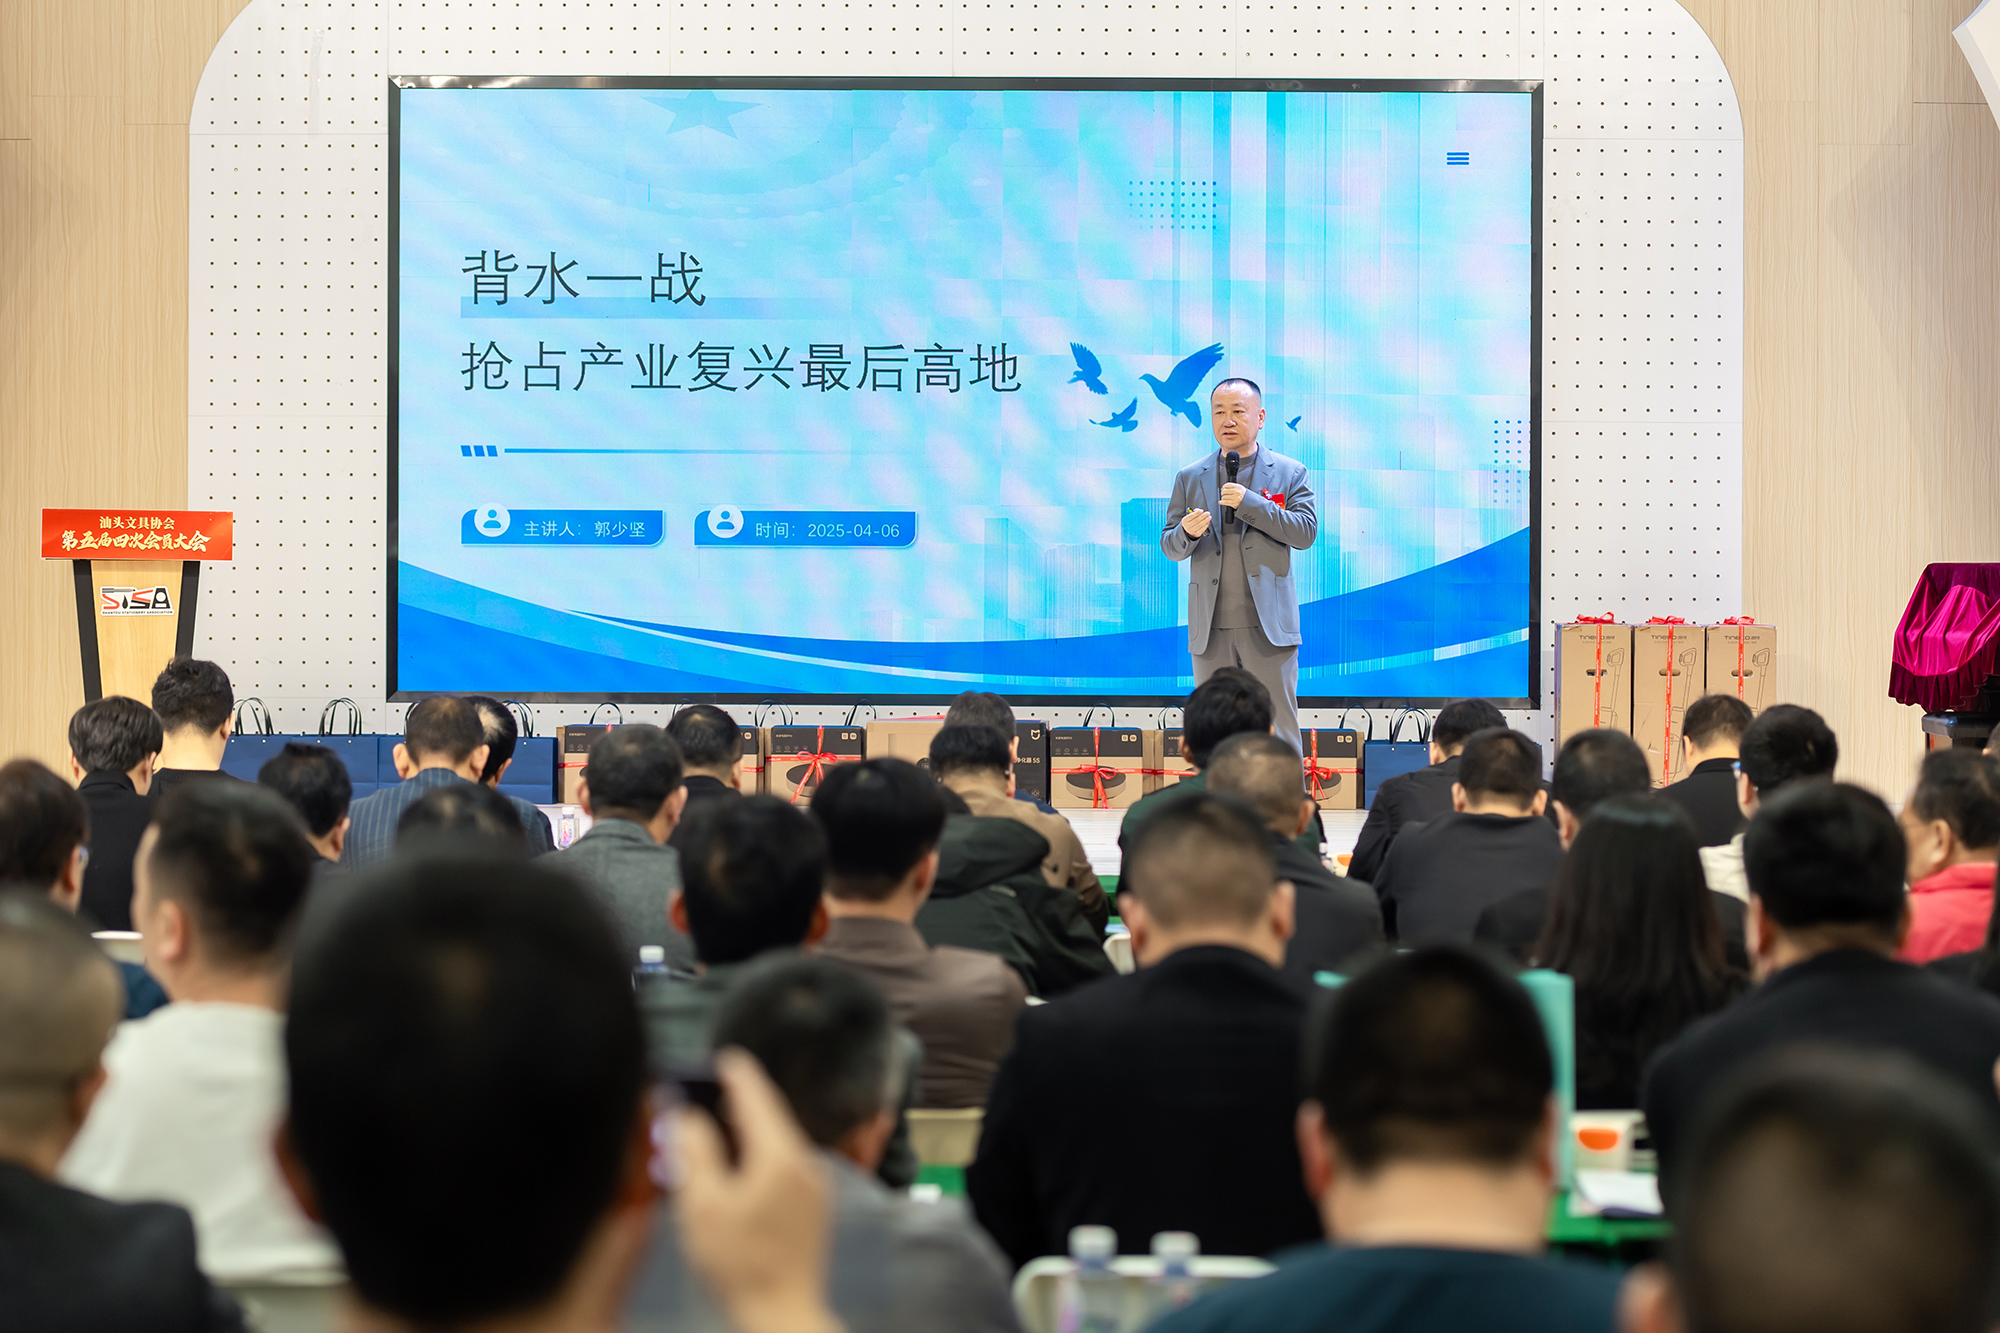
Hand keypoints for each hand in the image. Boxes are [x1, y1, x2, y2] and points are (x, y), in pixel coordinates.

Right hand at [675, 1049, 843, 1332]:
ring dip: (742, 1137)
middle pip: (766, 1118)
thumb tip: (686, 1114)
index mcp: (780, 1153)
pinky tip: (732, 1175)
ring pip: (774, 1144)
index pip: (756, 1094)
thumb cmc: (738, 1261)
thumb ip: (694, 1150)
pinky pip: (782, 1167)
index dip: (733, 1072)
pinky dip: (756, 1160)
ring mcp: (815, 1186)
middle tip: (698, 1103)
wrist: (783, 1315)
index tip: (718, 1057)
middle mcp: (805, 1161)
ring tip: (707, 1139)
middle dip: (731, 1108)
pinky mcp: (813, 1209)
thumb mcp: (702, 1204)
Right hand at [1180, 508, 1212, 537]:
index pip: (1191, 516)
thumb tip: (1200, 511)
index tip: (1201, 510)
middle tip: (1208, 513)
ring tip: (1209, 517)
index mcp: (1185, 520)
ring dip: (1206, 520)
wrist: (1188, 530)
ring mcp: (1192, 530)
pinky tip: (1207, 522)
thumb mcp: (1189, 516)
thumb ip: (1194, 512)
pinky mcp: (1196, 533)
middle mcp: (1187, 526)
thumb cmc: (1190, 521)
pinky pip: (1202, 529)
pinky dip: (1205, 525)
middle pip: (1196, 520)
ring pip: (1200, 525)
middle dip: (1203, 516)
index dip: (1197, 513)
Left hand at [1219, 483, 1246, 508]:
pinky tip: (1220, 502)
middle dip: (1222, 493)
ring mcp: (1235, 498)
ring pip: (1224, 497)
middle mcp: (1236, 492)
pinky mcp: (1234, 503)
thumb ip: (1233, 487)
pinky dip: (1221, 502)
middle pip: (1224, 491)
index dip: (1223, 487)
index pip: (1227, 485)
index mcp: (1238, 487)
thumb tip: (1223, 488)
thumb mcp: (1240, 488)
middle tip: (1223, 494)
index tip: (1222, 488)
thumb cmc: (1244, 495)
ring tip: (1224, 498)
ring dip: (1223, 498)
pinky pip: (1225, 502)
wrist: (1249, 502)